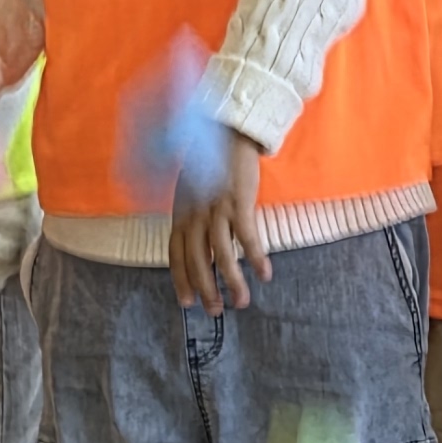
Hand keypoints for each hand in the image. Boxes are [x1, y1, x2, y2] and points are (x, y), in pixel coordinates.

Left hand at [170, 130, 269, 311]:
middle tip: (215, 312)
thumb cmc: (211, 161)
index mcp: (181, 212)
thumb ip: (193, 217)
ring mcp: (216, 209)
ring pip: (222, 254)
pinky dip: (256, 257)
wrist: (227, 130)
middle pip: (198, 260)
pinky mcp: (239, 202)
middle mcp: (195, 214)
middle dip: (206, 289)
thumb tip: (202, 245)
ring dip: (232, 282)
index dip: (181, 280)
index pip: (177, 254)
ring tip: (242, 302)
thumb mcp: (191, 191)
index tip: (187, 302)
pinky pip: (247, 236)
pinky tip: (265, 274)